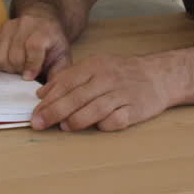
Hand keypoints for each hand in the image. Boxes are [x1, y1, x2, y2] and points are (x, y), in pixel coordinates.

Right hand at [0, 14, 71, 80]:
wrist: (42, 24)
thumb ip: (58, 74)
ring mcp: (7, 26)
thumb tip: (49, 92)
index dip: (31, 65)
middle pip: (14, 55)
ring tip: (15, 67)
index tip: (29, 77)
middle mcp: (25, 24)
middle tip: (23, 72)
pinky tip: (6, 62)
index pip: (33, 47)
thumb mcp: (62, 58)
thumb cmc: (52, 45)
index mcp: (44, 30)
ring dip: (6, 67)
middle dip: (19, 70)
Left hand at [31, 54, 171, 131]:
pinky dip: (104, 125)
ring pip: (95, 109)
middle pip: (77, 97)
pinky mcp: (135, 109)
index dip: (49, 98)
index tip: (35, 111)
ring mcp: (122, 94)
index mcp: (95, 66)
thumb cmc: (121, 73)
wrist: (158, 75)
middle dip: (54, 112)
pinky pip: (116, 120)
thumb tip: (41, 94)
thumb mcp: (94, 67)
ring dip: (76, 120)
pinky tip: (96, 127)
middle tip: (39, 123)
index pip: (67, 82)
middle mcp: (107, 78)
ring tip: (64, 127)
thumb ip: (68, 79)